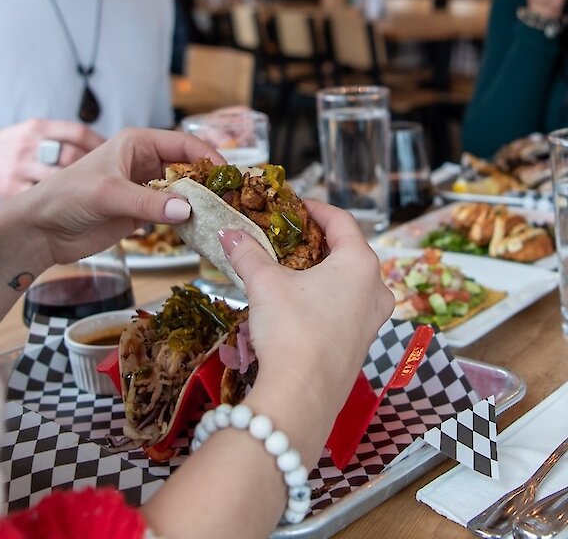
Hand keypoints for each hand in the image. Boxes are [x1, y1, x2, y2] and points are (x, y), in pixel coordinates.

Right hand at [0, 119, 105, 199]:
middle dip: (95, 171)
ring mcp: (19, 168)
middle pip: (71, 156)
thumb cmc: (7, 150)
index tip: (115, 159)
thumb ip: (61, 140)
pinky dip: (57, 206)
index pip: (78, 133)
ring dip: (78, 190)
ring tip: (94, 198)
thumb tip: (102, 151)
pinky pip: (40, 199)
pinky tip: (69, 209)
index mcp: (38, 128)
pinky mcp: (10, 191)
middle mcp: (29, 145)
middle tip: (111, 183)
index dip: (100, 147)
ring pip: (58, 179)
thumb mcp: (32, 133)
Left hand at [23, 127, 222, 266]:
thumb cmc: (67, 197)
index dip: (208, 156)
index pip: (183, 143)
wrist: (42, 229)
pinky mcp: (141, 214)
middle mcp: (145, 162)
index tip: (228, 176)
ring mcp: (145, 189)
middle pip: (188, 168)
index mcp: (137, 143)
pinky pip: (172, 215)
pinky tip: (202, 232)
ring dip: (201, 205)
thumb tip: (187, 210)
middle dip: (209, 183)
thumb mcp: (108, 194)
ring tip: (224, 218)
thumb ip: (147, 203)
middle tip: (232, 201)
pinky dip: (188, 222)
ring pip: (183, 193)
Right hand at [220, 201, 393, 454]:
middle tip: (289, 238)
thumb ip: (247, 253)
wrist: (301, 397)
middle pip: (348, 252)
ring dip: (321, 274)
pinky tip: (297, 307)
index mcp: (360, 264)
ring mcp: (373, 321)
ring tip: (289, 272)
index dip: (316, 209)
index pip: (341, 221)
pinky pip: (346, 310)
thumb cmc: (291, 331)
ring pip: (349, 284)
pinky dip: (324, 300)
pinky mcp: (362, 346)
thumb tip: (229, 234)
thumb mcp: (264, 283)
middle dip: (316, 243)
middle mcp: (376, 289)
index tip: (295, 207)